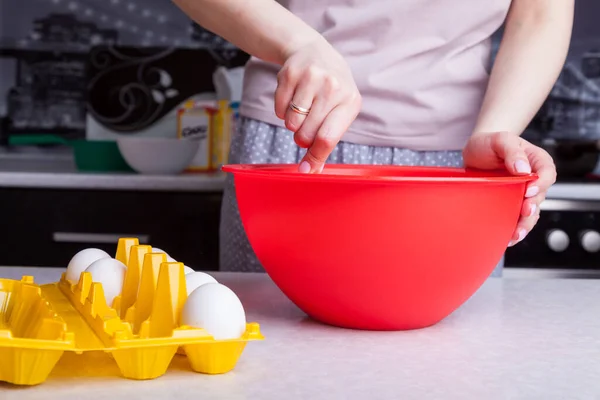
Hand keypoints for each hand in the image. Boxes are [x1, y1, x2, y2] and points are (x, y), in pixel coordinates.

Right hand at [275, 37, 361, 172]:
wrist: (315, 52)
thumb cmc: (330, 91)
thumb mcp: (338, 112)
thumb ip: (326, 142)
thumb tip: (310, 171)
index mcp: (350, 102)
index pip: (328, 138)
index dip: (315, 157)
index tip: (306, 170)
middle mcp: (333, 87)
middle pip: (306, 134)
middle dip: (302, 137)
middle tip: (307, 125)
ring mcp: (311, 78)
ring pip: (290, 123)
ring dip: (292, 123)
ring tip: (302, 108)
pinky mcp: (289, 74)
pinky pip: (278, 109)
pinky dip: (282, 110)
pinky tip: (293, 97)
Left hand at [462, 132, 556, 245]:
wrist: (474, 153)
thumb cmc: (489, 143)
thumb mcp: (500, 140)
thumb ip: (512, 150)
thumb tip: (523, 168)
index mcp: (536, 161)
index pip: (547, 173)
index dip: (541, 184)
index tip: (528, 191)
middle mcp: (533, 179)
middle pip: (539, 196)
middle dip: (532, 208)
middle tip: (524, 213)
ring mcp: (522, 193)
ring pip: (530, 212)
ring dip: (525, 224)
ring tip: (516, 233)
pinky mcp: (510, 204)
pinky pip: (517, 218)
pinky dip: (514, 228)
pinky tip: (508, 237)